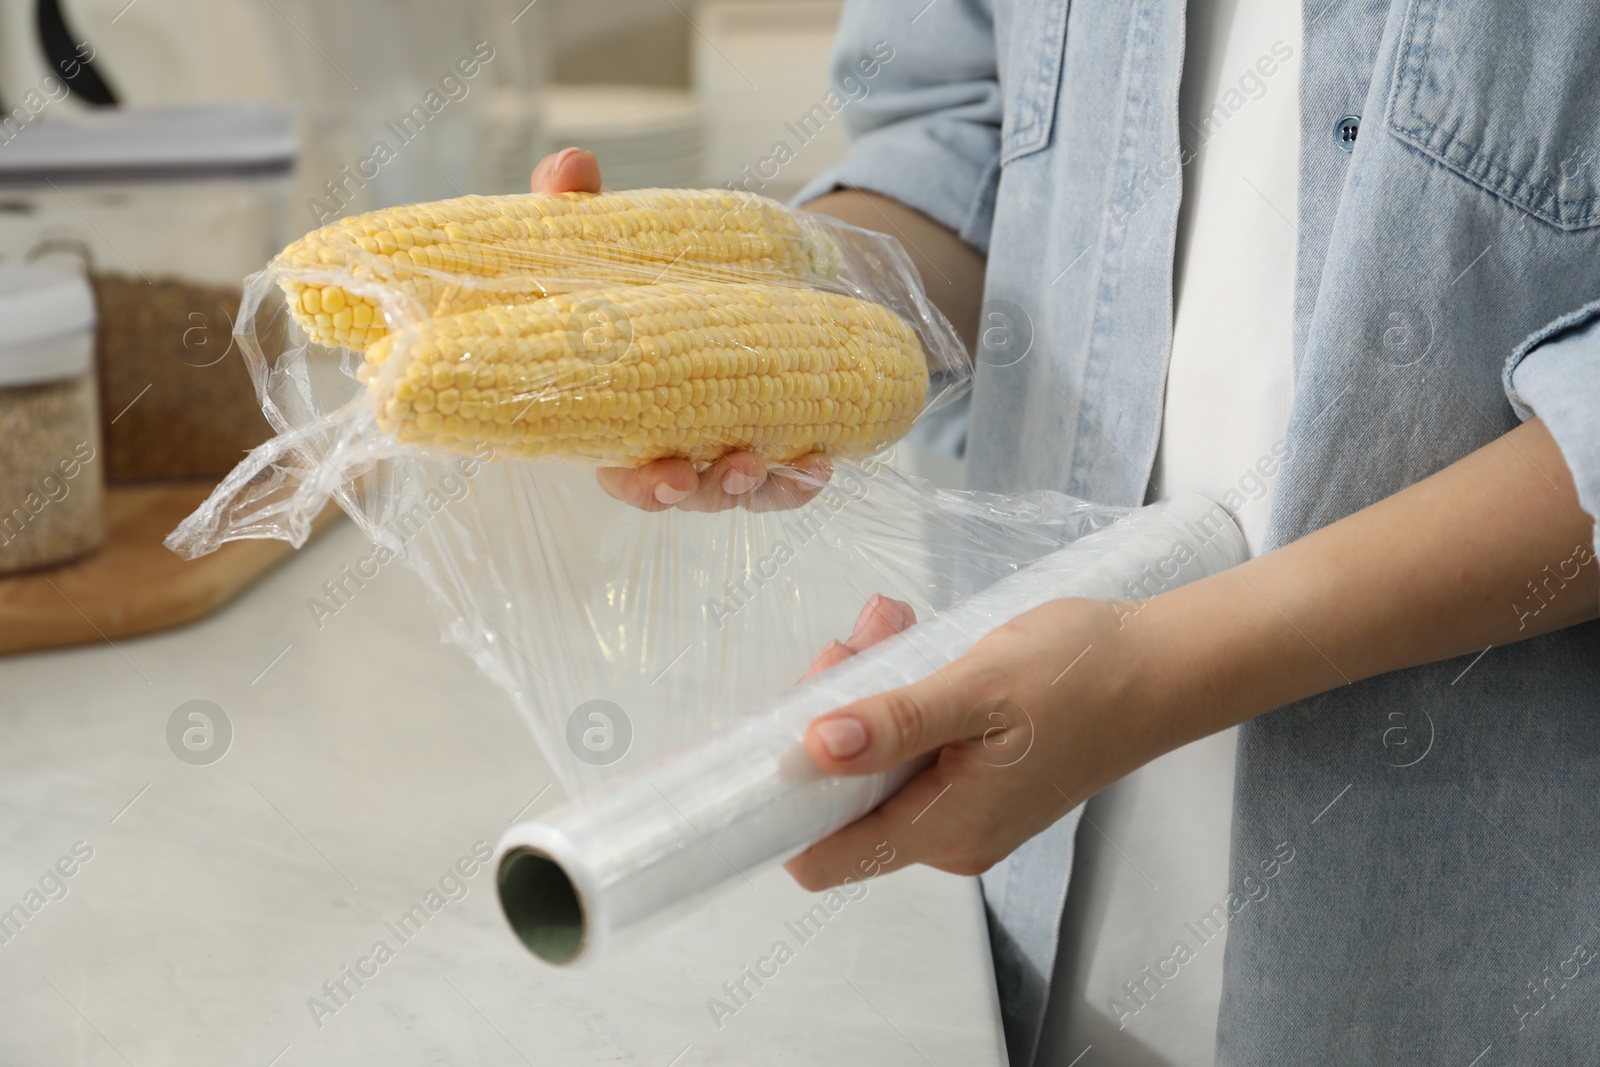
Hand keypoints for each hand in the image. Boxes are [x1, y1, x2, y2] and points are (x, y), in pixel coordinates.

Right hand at [530, 146, 832, 512]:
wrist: (748, 275)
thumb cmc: (657, 273)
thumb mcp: (617, 237)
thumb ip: (580, 207)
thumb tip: (570, 167)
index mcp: (621, 411)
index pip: (617, 467)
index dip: (630, 480)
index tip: (639, 472)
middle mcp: (674, 442)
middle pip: (673, 491)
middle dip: (679, 492)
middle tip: (686, 478)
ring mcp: (730, 448)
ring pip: (732, 491)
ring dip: (743, 487)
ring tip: (754, 463)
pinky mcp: (782, 444)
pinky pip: (790, 479)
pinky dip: (801, 479)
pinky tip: (820, 461)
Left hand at [784, 596, 1160, 889]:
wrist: (1164, 668)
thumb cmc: (1084, 675)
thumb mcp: (978, 687)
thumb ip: (897, 721)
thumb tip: (817, 746)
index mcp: (945, 829)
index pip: (824, 856)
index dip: (784, 801)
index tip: (776, 728)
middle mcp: (948, 835)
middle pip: (842, 796)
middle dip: (831, 715)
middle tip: (853, 642)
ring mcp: (963, 808)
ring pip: (874, 760)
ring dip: (867, 691)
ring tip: (888, 623)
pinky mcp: (976, 778)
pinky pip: (910, 745)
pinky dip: (901, 693)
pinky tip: (911, 638)